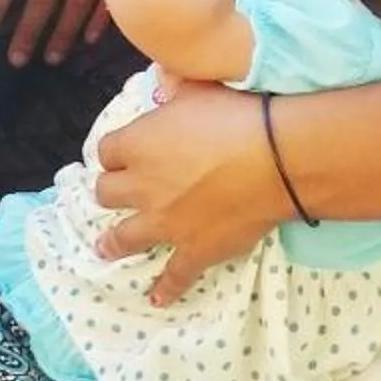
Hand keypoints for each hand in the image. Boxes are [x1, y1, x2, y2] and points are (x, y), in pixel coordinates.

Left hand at [94, 80, 291, 305]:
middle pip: (106, 193)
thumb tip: (163, 82)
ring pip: (124, 237)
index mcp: (138, 144)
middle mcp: (141, 186)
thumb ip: (175, 87)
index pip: (106, 150)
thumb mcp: (200, 88)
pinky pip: (173, 274)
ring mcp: (165, 222)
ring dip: (113, 242)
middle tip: (116, 194)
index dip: (116, 152)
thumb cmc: (238, 115)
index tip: (123, 154)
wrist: (276, 159)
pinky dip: (165, 287)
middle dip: (111, 192)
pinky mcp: (193, 249)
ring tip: (104, 248)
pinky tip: (156, 298)